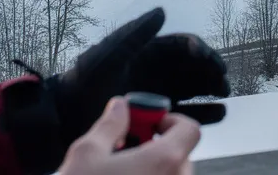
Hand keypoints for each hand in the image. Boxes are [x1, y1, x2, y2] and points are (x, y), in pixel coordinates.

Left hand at [52, 8, 229, 142]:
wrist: (66, 117)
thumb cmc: (82, 82)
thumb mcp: (107, 55)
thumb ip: (134, 35)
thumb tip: (161, 11)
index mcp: (149, 52)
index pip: (182, 46)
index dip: (198, 49)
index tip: (205, 57)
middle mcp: (160, 72)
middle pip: (195, 67)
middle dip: (212, 70)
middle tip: (222, 79)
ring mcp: (161, 95)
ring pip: (196, 89)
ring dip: (213, 90)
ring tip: (224, 95)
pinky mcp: (160, 117)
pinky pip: (188, 113)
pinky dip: (205, 113)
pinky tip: (219, 113)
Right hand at [59, 97, 199, 174]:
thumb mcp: (88, 152)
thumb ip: (110, 124)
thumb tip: (120, 108)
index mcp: (164, 161)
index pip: (190, 129)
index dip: (170, 120)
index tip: (149, 121)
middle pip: (178, 154)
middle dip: (155, 145)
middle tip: (126, 146)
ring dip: (151, 168)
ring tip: (119, 170)